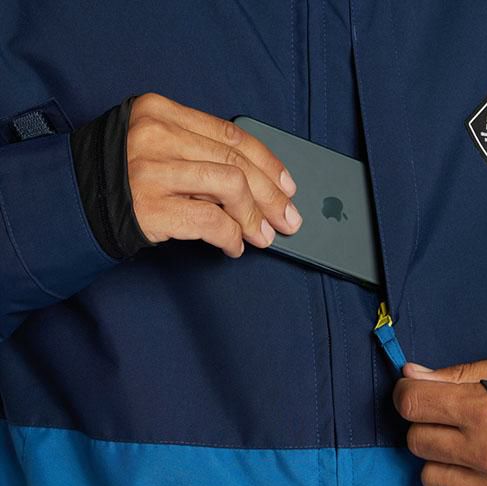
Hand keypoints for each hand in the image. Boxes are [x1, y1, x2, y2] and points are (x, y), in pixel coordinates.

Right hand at [127, 93, 301, 256]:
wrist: (73, 200)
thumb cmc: (121, 177)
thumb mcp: (157, 146)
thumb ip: (199, 154)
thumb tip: (257, 185)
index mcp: (162, 112)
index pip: (231, 134)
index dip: (268, 162)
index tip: (287, 184)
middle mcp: (157, 134)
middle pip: (236, 162)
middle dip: (271, 196)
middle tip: (288, 219)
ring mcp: (151, 169)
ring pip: (229, 186)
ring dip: (254, 218)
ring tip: (262, 237)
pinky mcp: (150, 206)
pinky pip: (209, 220)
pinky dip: (230, 236)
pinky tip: (233, 247)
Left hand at [393, 350, 486, 485]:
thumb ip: (453, 374)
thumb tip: (409, 374)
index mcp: (482, 410)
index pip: (411, 403)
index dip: (406, 393)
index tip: (414, 392)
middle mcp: (486, 453)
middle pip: (417, 441)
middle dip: (427, 425)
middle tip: (449, 419)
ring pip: (429, 478)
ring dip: (441, 461)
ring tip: (466, 449)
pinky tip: (474, 479)